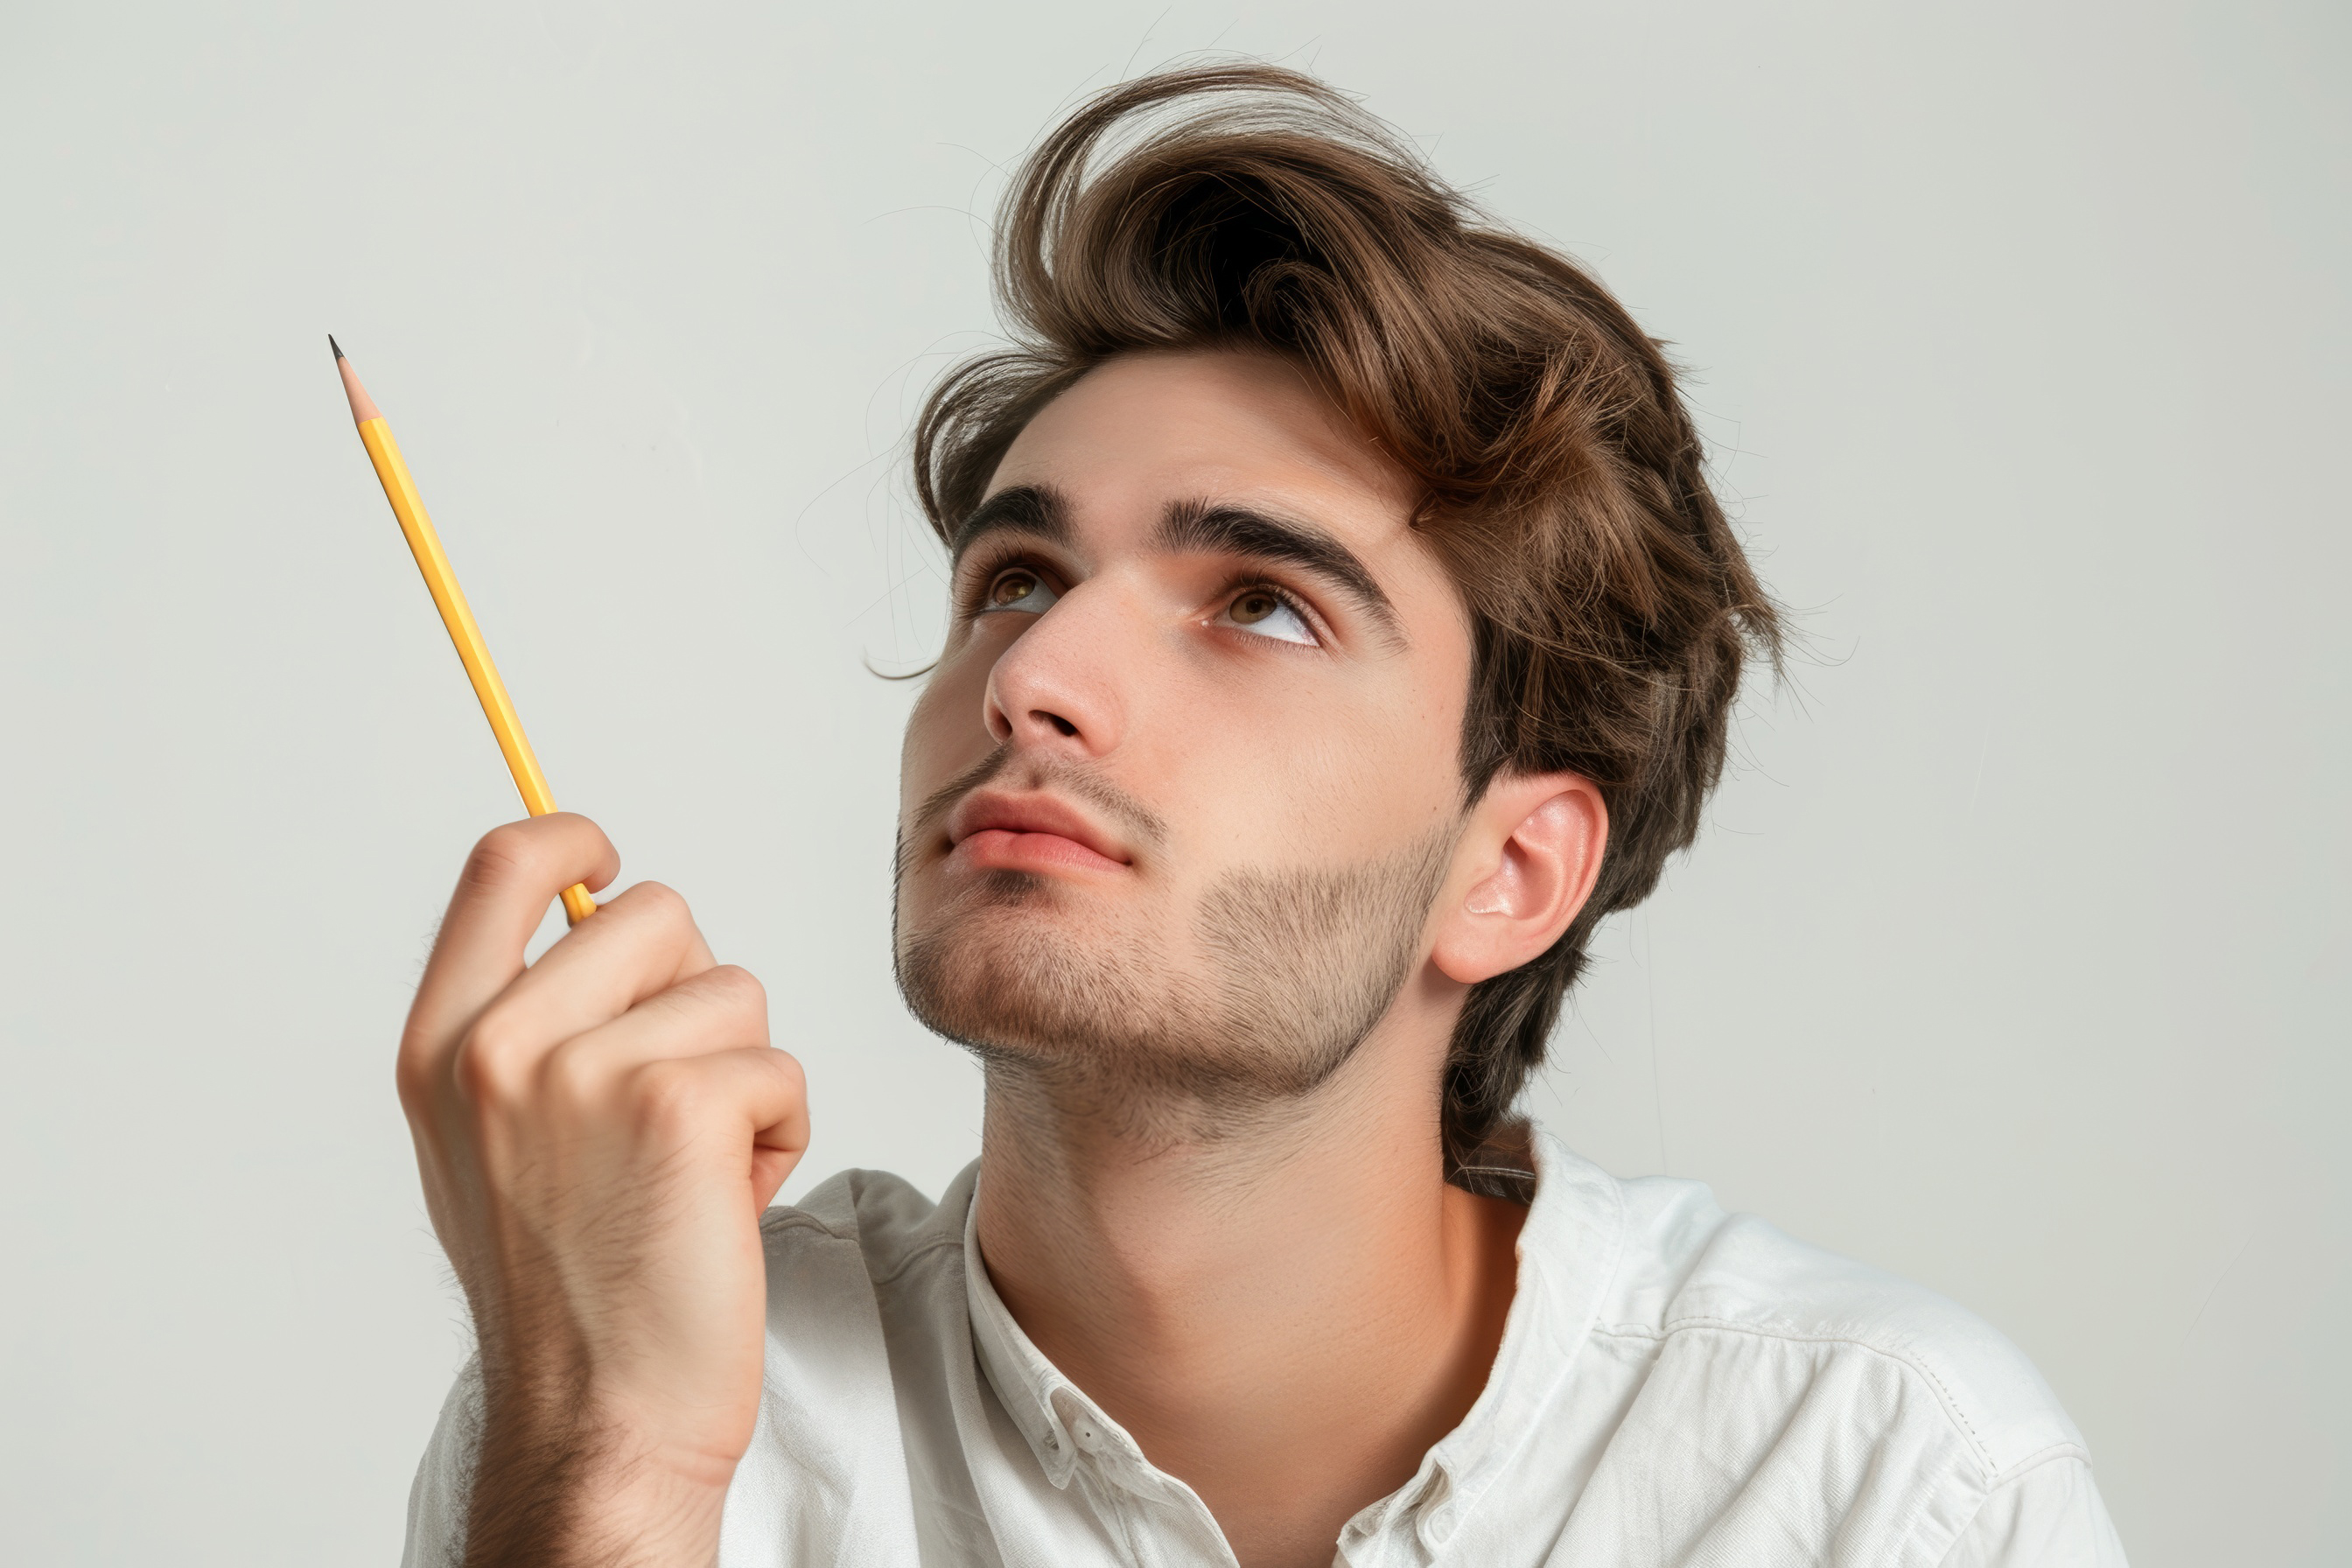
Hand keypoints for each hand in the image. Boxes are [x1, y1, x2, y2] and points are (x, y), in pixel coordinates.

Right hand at [397, 814, 807, 1566]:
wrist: (600, 1423)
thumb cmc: (572, 1292)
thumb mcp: (497, 1145)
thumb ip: (531, 1029)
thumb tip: (602, 912)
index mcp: (441, 1047)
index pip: (501, 867)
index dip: (570, 840)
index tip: (606, 854)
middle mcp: (495, 1048)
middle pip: (653, 910)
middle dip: (694, 994)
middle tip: (671, 1108)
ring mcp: (582, 1072)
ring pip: (732, 987)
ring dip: (743, 1074)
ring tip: (694, 1174)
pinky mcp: (678, 1105)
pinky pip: (779, 1062)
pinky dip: (780, 1131)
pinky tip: (727, 1206)